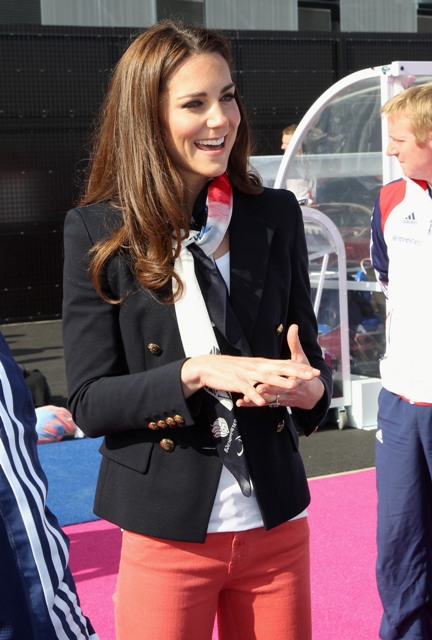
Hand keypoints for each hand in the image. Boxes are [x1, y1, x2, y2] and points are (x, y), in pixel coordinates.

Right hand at [181, 324, 322, 407]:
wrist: (209, 366)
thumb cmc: (231, 368)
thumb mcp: (251, 367)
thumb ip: (264, 369)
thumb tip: (277, 371)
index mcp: (262, 363)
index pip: (284, 364)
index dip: (300, 368)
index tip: (315, 371)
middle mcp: (257, 366)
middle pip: (280, 368)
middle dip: (296, 372)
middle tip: (312, 376)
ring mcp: (247, 374)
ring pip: (265, 378)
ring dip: (279, 382)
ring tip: (292, 386)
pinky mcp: (236, 381)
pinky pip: (247, 389)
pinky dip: (254, 395)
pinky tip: (262, 402)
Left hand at [235, 324, 323, 409]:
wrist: (311, 395)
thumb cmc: (304, 373)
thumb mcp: (301, 358)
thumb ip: (295, 343)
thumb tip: (294, 326)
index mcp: (296, 377)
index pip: (292, 376)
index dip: (284, 376)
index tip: (277, 372)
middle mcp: (290, 388)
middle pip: (280, 390)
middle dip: (270, 389)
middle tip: (258, 388)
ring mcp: (282, 397)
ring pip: (270, 399)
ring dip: (258, 399)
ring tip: (245, 397)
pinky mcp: (275, 402)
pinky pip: (263, 404)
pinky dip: (252, 404)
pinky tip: (241, 402)